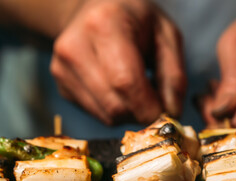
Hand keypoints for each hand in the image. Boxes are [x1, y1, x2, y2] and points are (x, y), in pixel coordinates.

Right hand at [50, 0, 185, 124]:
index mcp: (105, 25)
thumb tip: (172, 114)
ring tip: (137, 93)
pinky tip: (119, 92)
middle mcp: (75, 47)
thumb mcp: (166, 36)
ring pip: (107, 116)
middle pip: (115, 105)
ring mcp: (63, 68)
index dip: (149, 107)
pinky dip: (115, 112)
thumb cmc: (135, 21)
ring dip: (129, 115)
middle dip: (141, 114)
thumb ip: (174, 75)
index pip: (126, 83)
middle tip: (154, 103)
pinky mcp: (62, 84)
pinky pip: (97, 115)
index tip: (165, 114)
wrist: (94, 10)